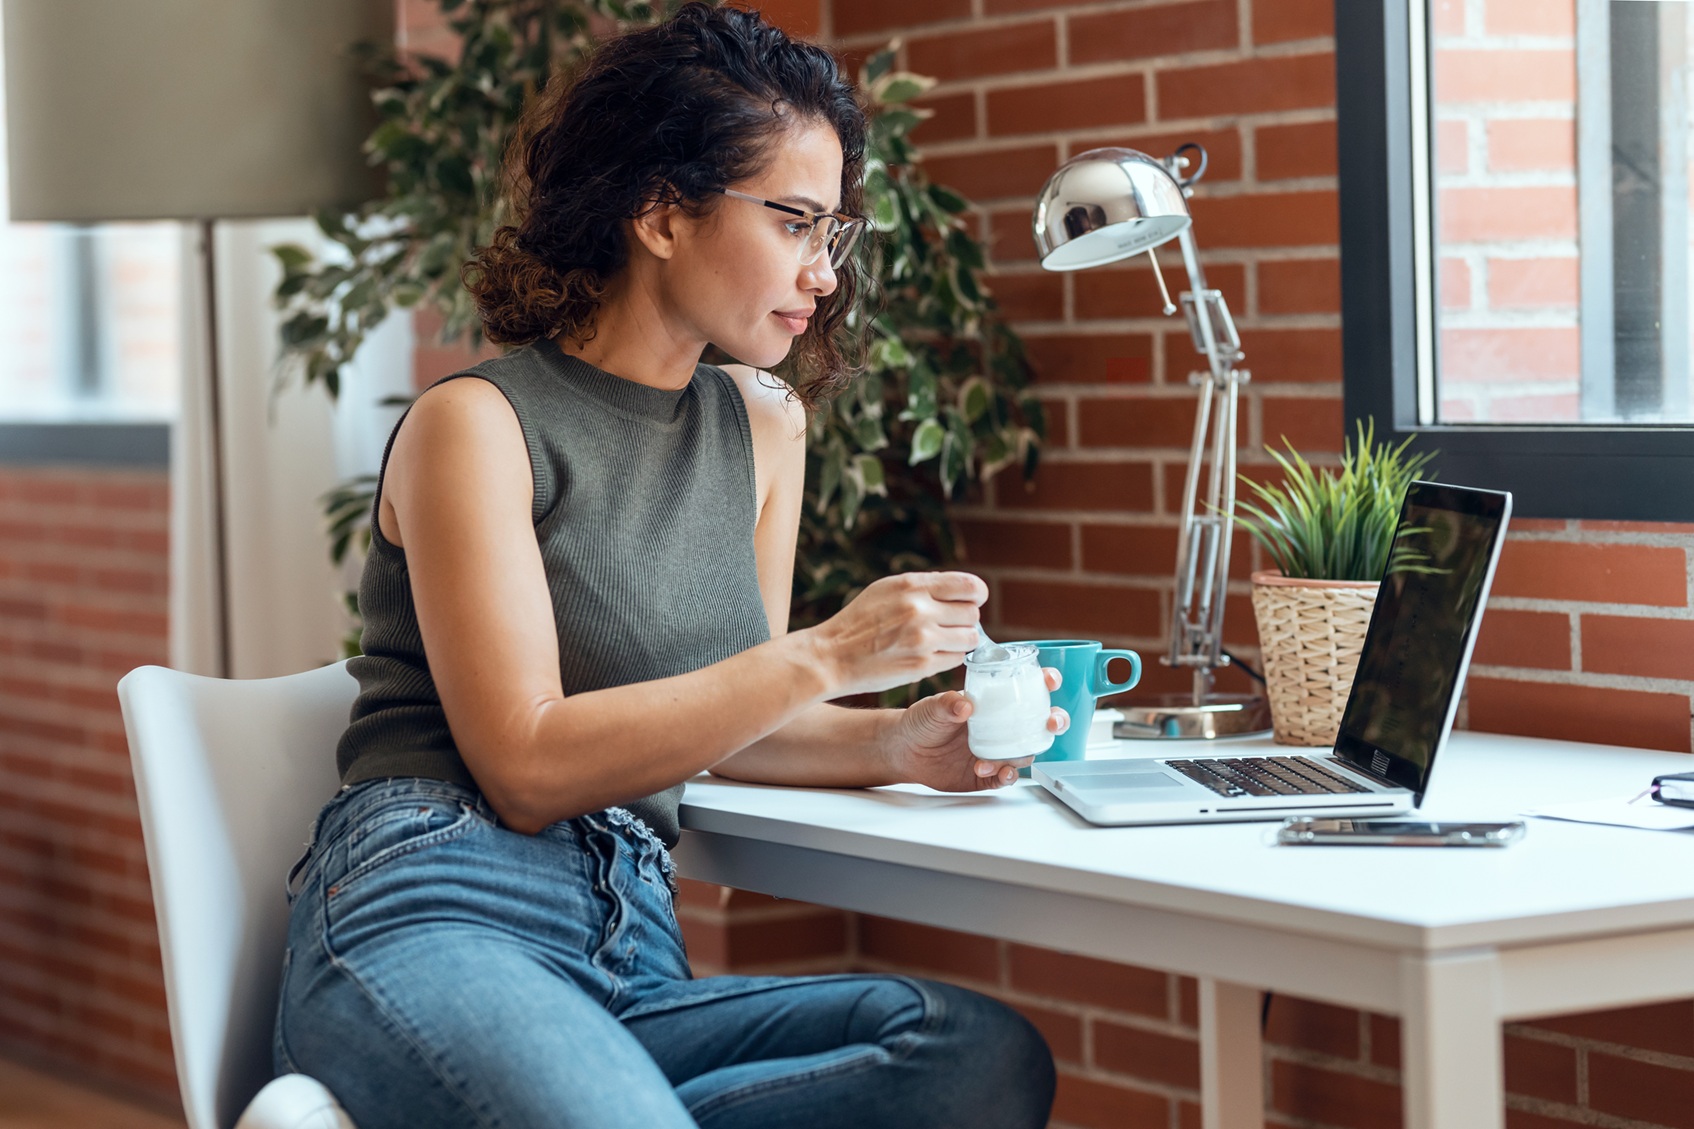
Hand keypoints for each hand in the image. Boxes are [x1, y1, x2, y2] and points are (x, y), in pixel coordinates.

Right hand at [808, 572, 986, 697]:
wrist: (832, 656)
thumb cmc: (858, 621)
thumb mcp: (886, 589)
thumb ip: (922, 586)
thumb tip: (958, 588)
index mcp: (912, 586)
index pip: (970, 586)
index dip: (976, 594)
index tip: (971, 600)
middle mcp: (920, 610)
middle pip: (973, 613)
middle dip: (965, 619)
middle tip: (948, 624)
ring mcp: (923, 639)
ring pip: (970, 638)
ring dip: (961, 639)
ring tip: (941, 640)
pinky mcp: (922, 665)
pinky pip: (956, 659)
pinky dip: (948, 657)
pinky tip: (930, 654)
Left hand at [881, 667, 1069, 790]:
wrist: (903, 751)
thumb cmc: (921, 721)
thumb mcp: (932, 707)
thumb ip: (948, 704)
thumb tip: (965, 705)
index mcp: (992, 705)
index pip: (1026, 690)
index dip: (1044, 683)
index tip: (1050, 679)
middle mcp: (1000, 728)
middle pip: (1039, 724)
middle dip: (1054, 721)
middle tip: (1051, 722)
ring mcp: (995, 751)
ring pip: (1025, 753)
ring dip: (1022, 754)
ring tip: (1001, 759)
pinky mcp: (986, 775)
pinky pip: (1005, 777)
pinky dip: (1006, 776)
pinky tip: (1000, 773)